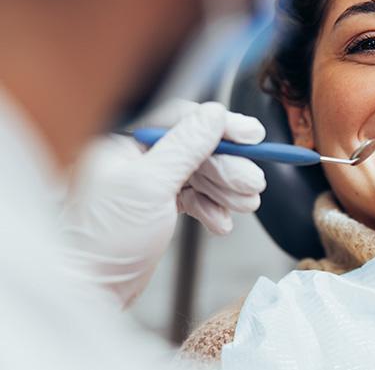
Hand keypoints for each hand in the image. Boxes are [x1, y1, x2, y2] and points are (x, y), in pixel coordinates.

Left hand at [60, 101, 265, 306]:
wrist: (90, 291)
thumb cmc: (104, 241)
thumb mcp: (149, 186)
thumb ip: (184, 146)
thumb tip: (213, 114)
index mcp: (123, 142)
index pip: (181, 120)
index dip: (220, 126)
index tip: (252, 135)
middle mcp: (135, 158)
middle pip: (196, 149)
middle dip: (228, 168)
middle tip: (253, 184)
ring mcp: (146, 184)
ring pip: (199, 175)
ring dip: (226, 190)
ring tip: (246, 205)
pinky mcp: (156, 208)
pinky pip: (194, 198)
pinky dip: (211, 209)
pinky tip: (221, 223)